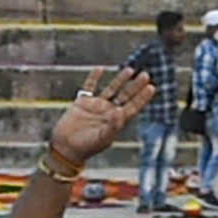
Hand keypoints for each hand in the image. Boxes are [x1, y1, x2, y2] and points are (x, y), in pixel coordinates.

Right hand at [48, 62, 158, 177]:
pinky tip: (100, 69)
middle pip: (125, 96)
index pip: (132, 107)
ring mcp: (96, 106)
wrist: (65, 148)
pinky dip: (94, 77)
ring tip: (130, 70)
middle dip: (135, 86)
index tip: (151, 87)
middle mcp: (108, 112)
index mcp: (116, 121)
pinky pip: (89, 86)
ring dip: (120, 80)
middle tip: (145, 75)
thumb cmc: (85, 147)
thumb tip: (121, 111)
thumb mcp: (101, 138)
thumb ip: (112, 126)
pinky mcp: (83, 102)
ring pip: (111, 89)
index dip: (142, 98)